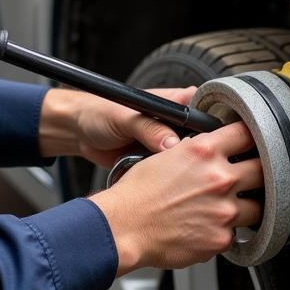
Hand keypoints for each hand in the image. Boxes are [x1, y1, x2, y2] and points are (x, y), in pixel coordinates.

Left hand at [38, 87, 196, 167]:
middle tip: (190, 168)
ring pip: (188, 161)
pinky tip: (165, 187)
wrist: (79, 131)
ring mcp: (167, 144)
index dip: (211, 130)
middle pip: (202, 142)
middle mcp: (174, 123)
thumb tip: (173, 144)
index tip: (210, 147)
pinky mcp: (157, 163)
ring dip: (182, 171)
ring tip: (177, 181)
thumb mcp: (124, 116)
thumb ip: (149, 128)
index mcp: (174, 103)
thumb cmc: (99, 112)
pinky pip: (170, 174)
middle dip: (198, 156)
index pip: (204, 112)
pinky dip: (168, 181)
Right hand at [88, 121, 263, 274]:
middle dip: (259, 173)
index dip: (252, 137)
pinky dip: (225, 231)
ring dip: (247, 206)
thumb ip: (198, 151)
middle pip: (263, 169)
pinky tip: (207, 227)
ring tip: (228, 207)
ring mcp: (224, 210)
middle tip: (251, 177)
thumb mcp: (167, 155)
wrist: (125, 226)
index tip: (255, 142)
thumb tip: (215, 151)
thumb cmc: (138, 192)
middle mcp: (219, 178)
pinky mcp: (222, 239)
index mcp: (204, 151)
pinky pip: (236, 234)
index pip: (246, 133)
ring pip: (258, 207)